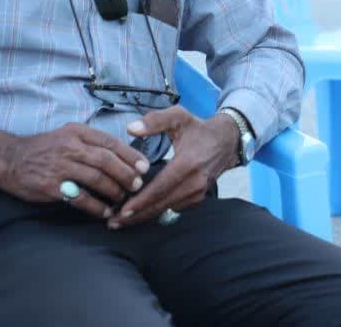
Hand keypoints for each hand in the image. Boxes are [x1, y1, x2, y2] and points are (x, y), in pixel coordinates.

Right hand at [0, 123, 150, 220]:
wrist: (9, 159)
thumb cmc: (44, 148)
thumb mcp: (67, 135)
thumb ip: (90, 143)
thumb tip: (121, 156)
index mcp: (77, 132)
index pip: (111, 142)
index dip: (130, 155)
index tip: (144, 166)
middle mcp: (70, 146)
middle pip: (107, 160)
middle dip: (126, 174)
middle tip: (137, 185)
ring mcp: (60, 166)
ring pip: (97, 178)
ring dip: (114, 191)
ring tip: (122, 199)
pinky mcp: (51, 185)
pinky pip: (80, 198)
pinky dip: (96, 206)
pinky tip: (104, 212)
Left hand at [111, 107, 238, 227]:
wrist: (227, 140)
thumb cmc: (199, 128)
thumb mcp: (178, 117)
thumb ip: (154, 121)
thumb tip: (131, 128)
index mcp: (187, 164)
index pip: (160, 188)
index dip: (140, 201)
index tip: (121, 210)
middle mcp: (194, 182)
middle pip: (161, 205)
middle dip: (136, 216)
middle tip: (113, 223)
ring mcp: (198, 192)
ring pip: (167, 209)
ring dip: (145, 215)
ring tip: (122, 220)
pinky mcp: (199, 198)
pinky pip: (175, 208)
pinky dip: (158, 210)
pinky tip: (142, 211)